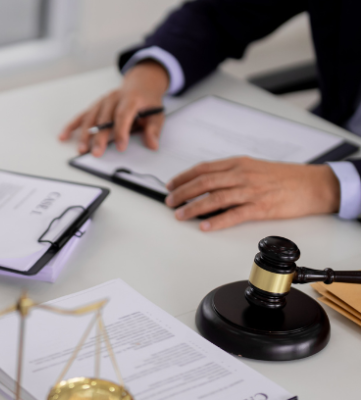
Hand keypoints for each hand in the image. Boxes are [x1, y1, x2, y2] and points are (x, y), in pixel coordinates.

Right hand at [59, 60, 168, 156]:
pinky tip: (64, 136)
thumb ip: (154, 129)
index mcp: (130, 99)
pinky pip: (82, 116)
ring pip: (91, 118)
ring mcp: (102, 102)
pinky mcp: (95, 106)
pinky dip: (72, 126)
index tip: (121, 147)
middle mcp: (113, 98)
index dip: (121, 131)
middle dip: (100, 137)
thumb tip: (153, 144)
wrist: (140, 84)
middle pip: (104, 118)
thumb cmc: (147, 101)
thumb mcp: (157, 113)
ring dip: (85, 134)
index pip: (123, 115)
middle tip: (97, 152)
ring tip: (81, 149)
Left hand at [165, 157, 339, 230]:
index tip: (171, 185)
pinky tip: (205, 226)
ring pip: (215, 198)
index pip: (203, 169)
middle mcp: (242, 175)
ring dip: (194, 208)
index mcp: (238, 163)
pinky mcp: (260, 208)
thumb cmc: (284, 177)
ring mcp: (251, 191)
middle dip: (183, 193)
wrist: (312, 185)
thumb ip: (231, 173)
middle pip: (204, 183)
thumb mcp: (254, 167)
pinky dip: (216, 221)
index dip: (183, 177)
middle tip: (169, 202)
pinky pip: (234, 215)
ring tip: (180, 215)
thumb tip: (207, 183)